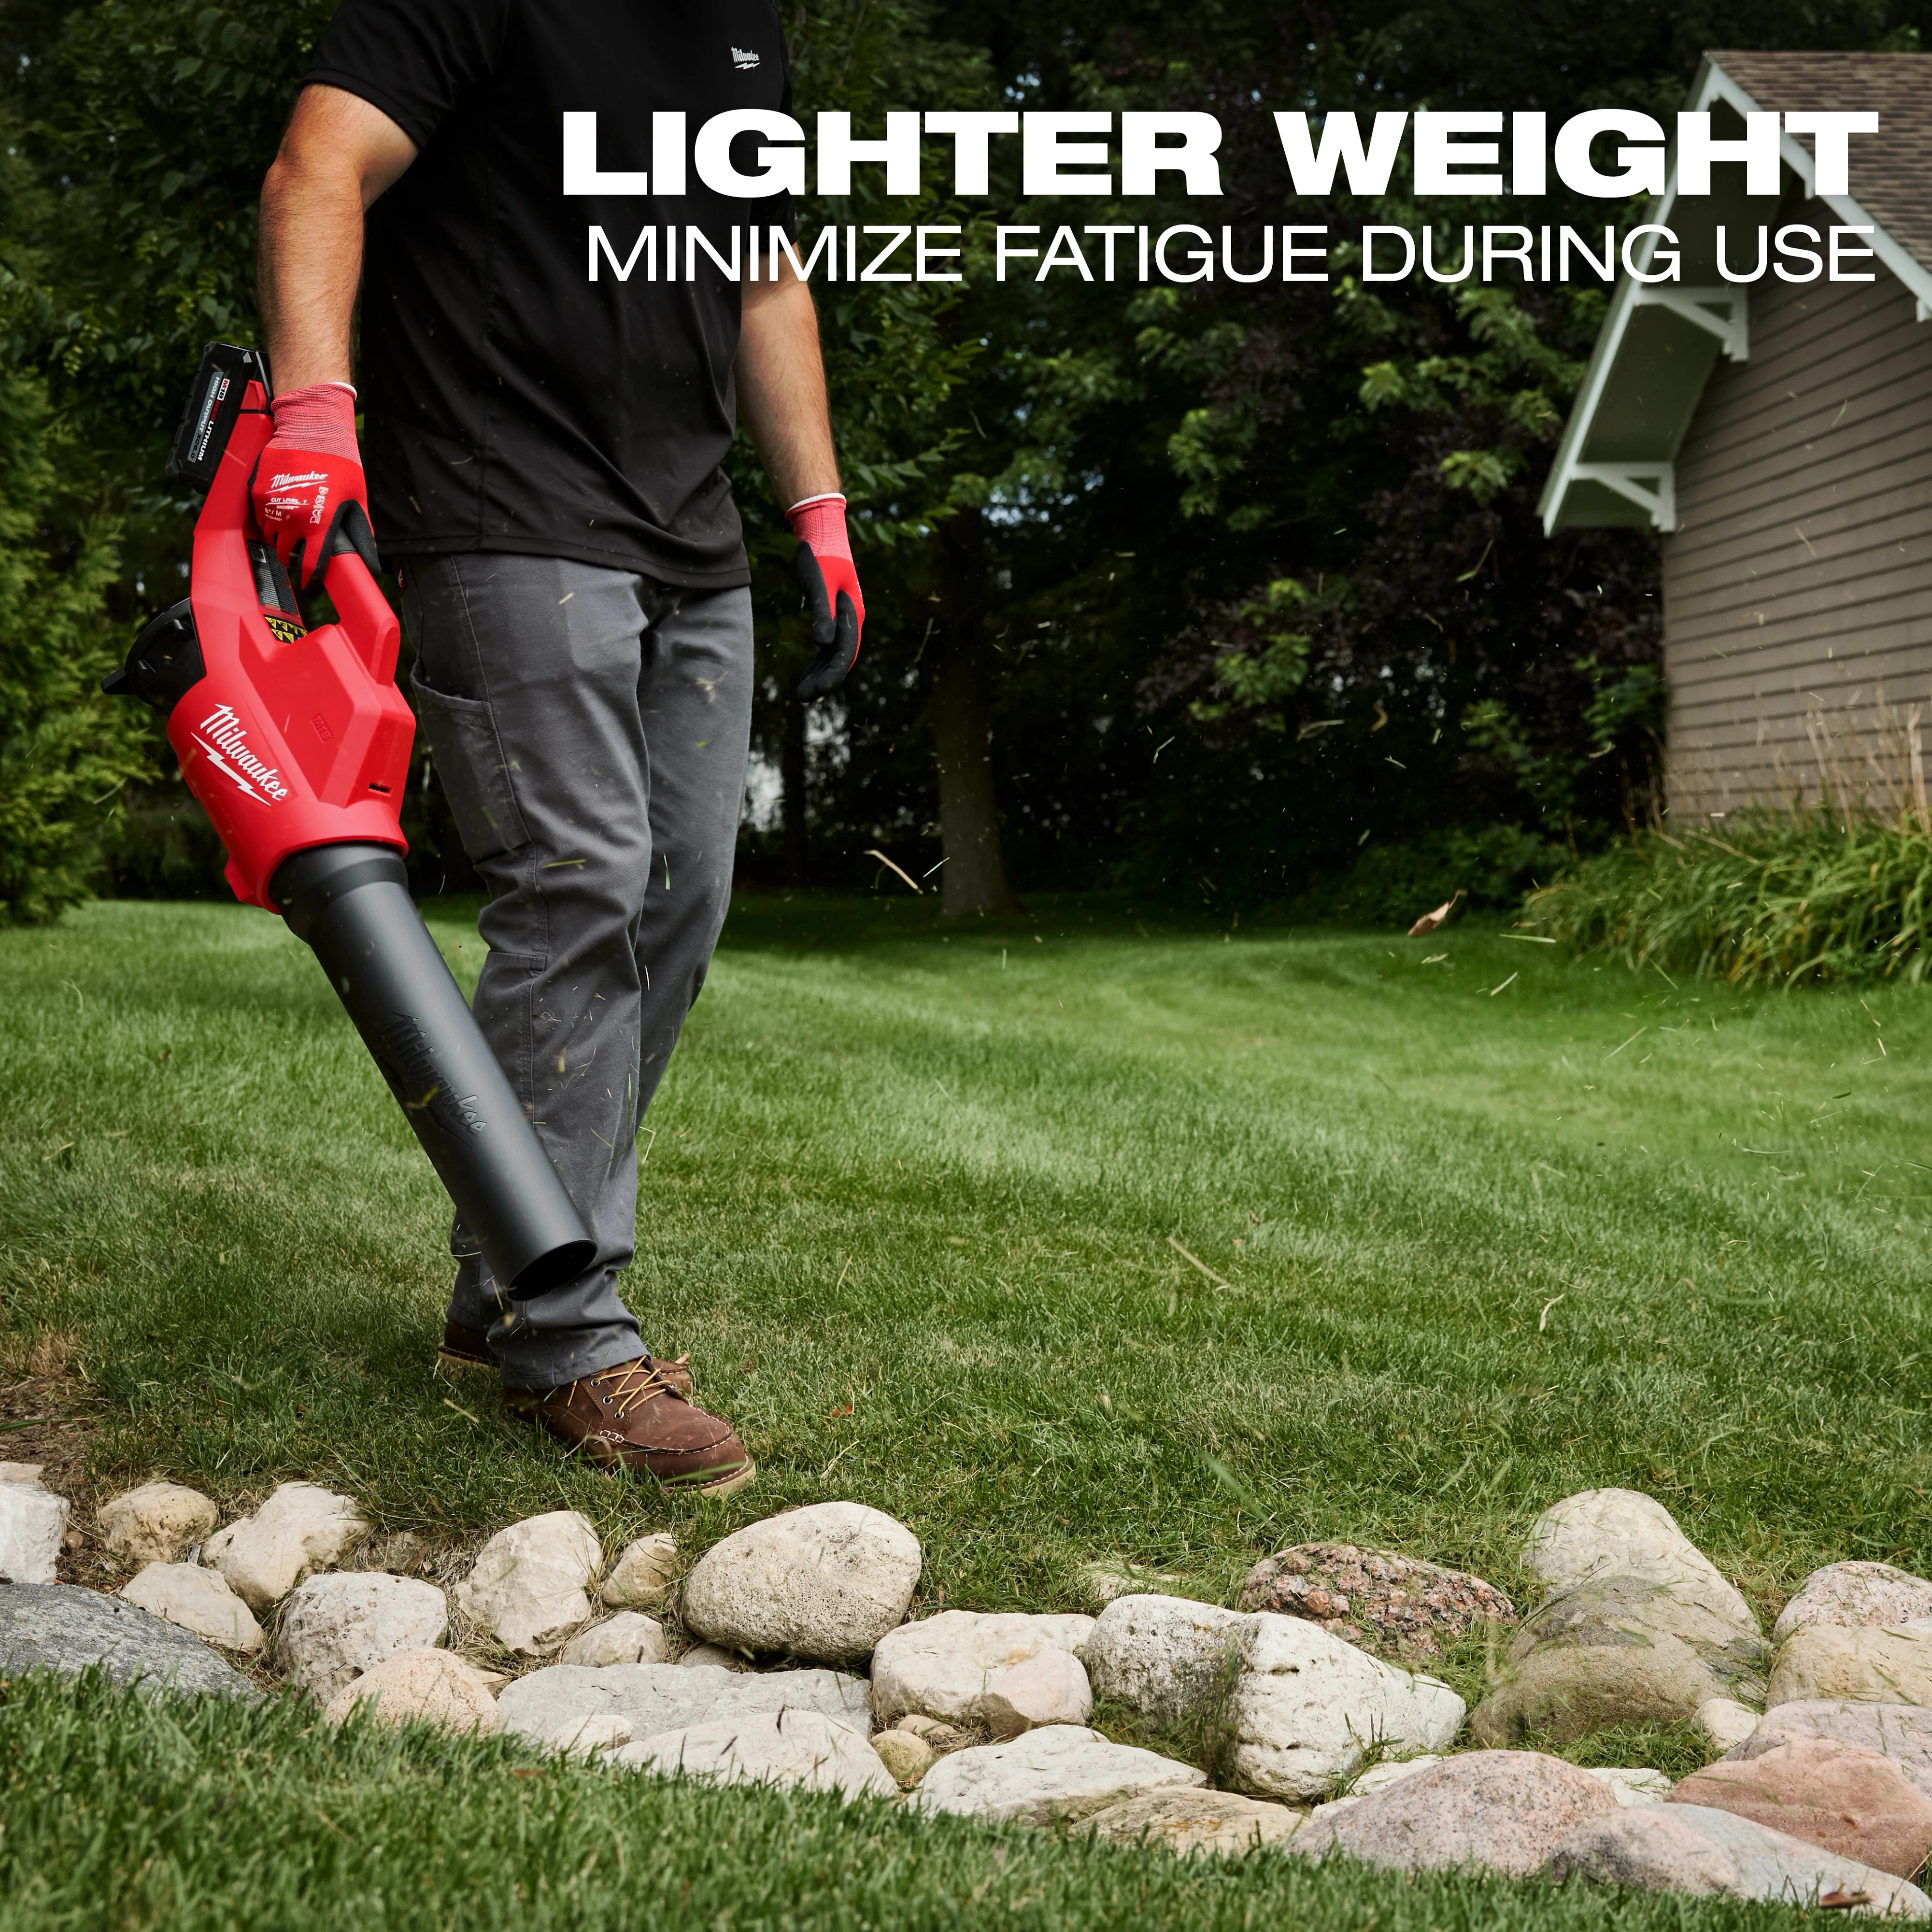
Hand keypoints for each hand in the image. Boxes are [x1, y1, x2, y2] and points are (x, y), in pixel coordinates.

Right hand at [248, 380, 379, 588]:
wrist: (311, 428)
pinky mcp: (257, 492)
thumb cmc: (338, 461)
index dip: (310, 578)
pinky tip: (282, 511)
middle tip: (300, 553)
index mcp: (320, 522)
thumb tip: (369, 558)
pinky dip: (268, 519)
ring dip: (279, 538)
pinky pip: (259, 517)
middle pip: (285, 554)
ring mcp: (272, 504)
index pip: (310, 564)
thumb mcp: (357, 498)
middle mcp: (293, 517)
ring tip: (292, 530)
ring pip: (270, 536)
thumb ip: (360, 530)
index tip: (311, 583)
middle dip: (292, 557)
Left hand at [786, 493, 862, 699]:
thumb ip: (822, 613)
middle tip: (803, 697)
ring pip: (834, 654)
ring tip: (803, 692)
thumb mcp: (819, 583)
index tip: (814, 692)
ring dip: (821, 673)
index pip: (844, 653)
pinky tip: (810, 673)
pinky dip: (819, 660)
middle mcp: (851, 619)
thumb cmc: (819, 555)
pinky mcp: (832, 614)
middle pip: (841, 658)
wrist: (822, 533)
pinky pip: (828, 645)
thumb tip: (822, 643)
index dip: (830, 675)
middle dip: (824, 680)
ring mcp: (843, 618)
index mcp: (852, 613)